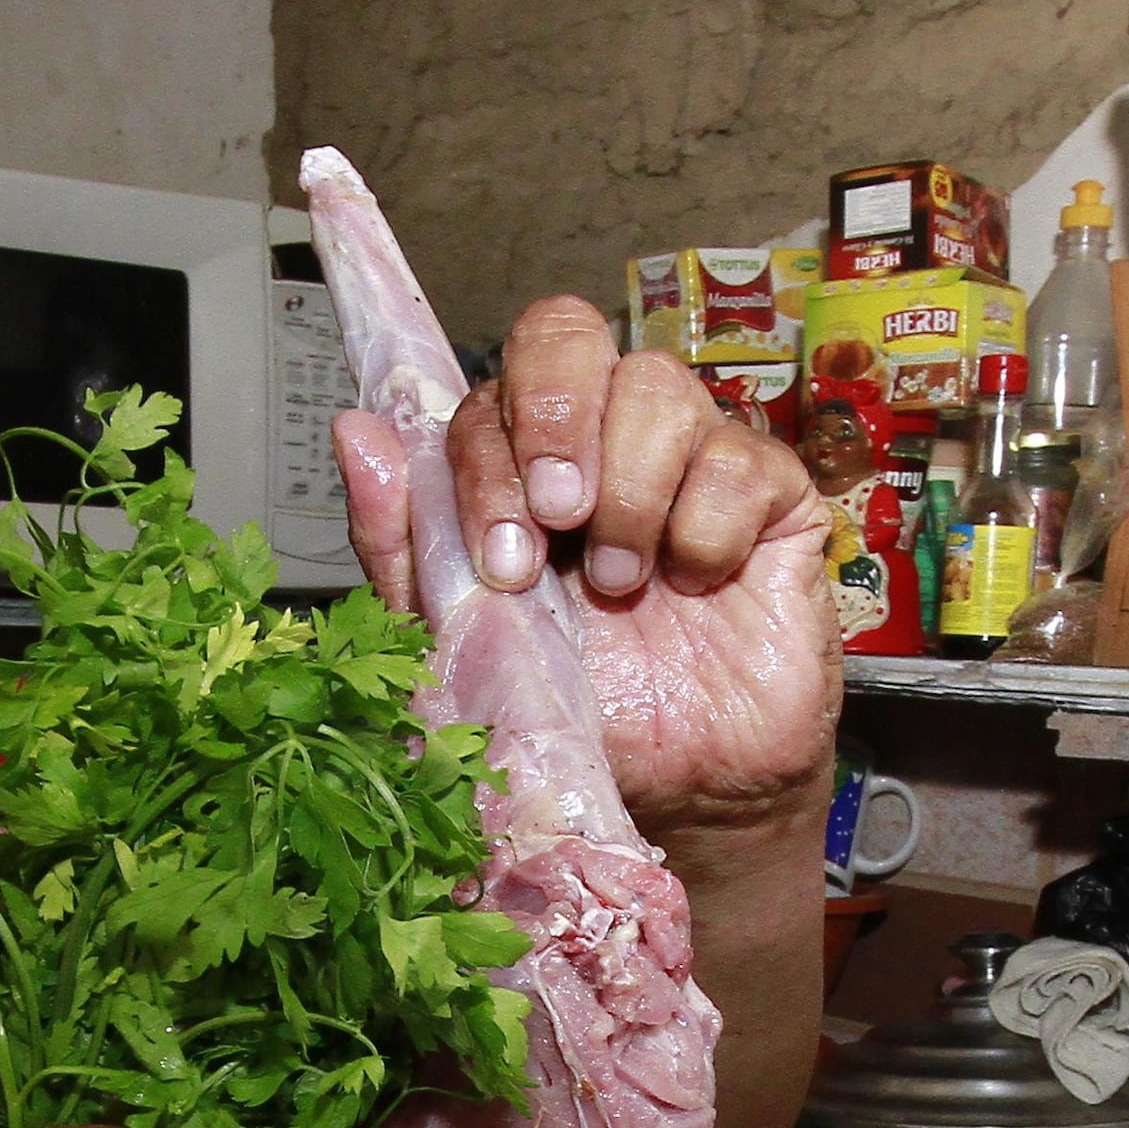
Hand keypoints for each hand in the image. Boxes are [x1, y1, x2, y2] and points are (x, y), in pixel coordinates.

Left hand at [340, 296, 837, 844]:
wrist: (679, 794)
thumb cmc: (573, 715)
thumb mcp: (462, 646)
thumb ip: (405, 543)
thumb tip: (354, 429)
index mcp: (521, 465)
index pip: (494, 383)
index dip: (490, 449)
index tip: (502, 557)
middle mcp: (602, 439)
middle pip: (570, 333)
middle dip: (554, 418)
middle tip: (560, 518)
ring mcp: (691, 457)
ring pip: (659, 386)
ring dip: (629, 494)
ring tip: (623, 587)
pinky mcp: (773, 496)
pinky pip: (742, 457)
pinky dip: (708, 528)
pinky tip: (698, 583)